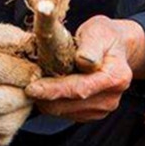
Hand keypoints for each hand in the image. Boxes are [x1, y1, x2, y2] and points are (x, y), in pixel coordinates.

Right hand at [0, 28, 41, 145]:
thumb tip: (36, 47)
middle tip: (28, 85)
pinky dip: (10, 125)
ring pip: (7, 125)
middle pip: (8, 102)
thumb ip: (9, 38)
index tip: (34, 68)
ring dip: (21, 111)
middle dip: (26, 93)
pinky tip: (7, 111)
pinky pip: (0, 138)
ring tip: (17, 97)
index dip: (26, 71)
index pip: (4, 71)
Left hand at [24, 16, 144, 121]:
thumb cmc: (104, 36)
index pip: (80, 88)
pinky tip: (49, 87)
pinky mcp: (93, 113)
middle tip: (27, 80)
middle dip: (44, 96)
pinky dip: (52, 102)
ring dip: (47, 100)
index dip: (53, 89)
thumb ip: (91, 46)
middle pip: (69, 104)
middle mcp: (111, 98)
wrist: (117, 47)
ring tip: (38, 80)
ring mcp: (103, 108)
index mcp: (115, 77)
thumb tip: (83, 60)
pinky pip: (65, 113)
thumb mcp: (98, 31)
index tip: (31, 88)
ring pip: (64, 111)